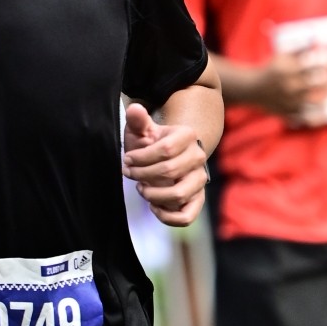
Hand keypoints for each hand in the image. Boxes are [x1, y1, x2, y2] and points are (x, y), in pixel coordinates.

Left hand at [122, 103, 207, 227]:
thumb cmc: (151, 142)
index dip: (141, 157)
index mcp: (187, 136)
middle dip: (142, 174)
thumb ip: (138, 120)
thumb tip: (134, 109)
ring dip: (153, 195)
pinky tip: (153, 206)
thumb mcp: (143, 130)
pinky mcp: (197, 200)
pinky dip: (167, 216)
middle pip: (169, 171)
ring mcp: (199, 180)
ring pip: (179, 194)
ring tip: (141, 188)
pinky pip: (187, 216)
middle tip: (129, 173)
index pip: (165, 150)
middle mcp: (198, 157)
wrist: (168, 155)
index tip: (127, 159)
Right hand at [252, 51, 326, 126]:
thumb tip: (315, 40)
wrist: (252, 89)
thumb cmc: (271, 70)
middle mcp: (291, 86)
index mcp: (290, 71)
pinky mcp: (288, 113)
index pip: (316, 67)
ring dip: (325, 99)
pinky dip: (317, 116)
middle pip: (319, 85)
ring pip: (316, 102)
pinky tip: (325, 113)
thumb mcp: (282, 57)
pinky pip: (307, 117)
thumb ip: (299, 49)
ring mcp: (290, 101)